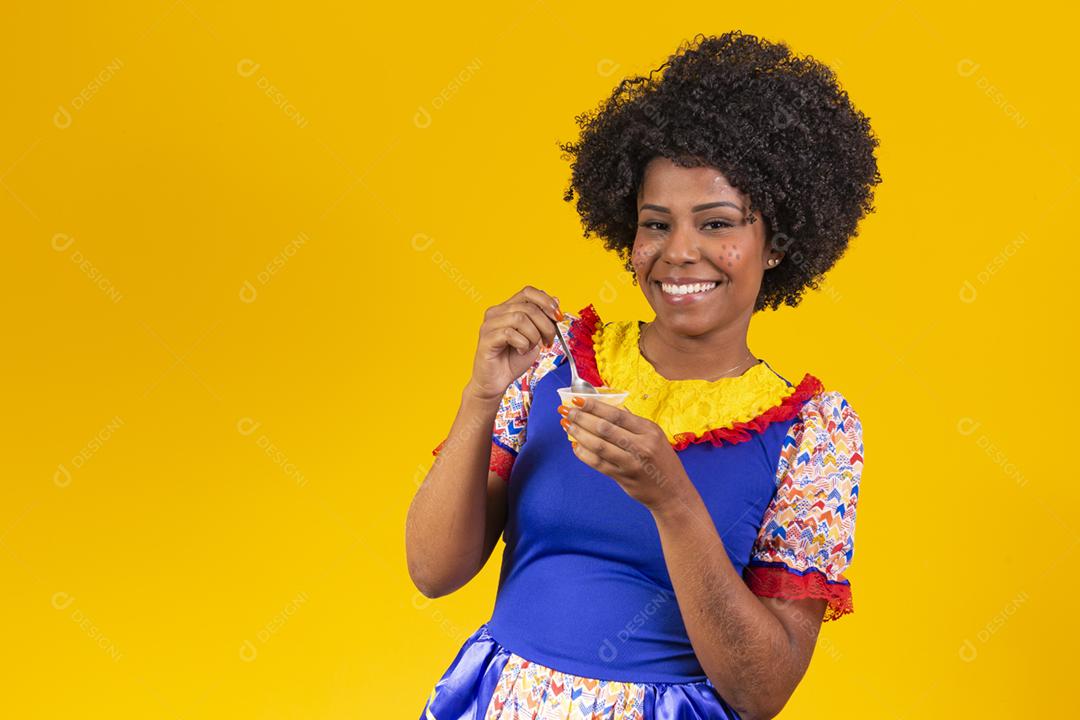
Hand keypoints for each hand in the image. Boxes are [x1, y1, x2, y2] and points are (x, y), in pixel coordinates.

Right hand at [466, 285, 561, 402]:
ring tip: (531, 347)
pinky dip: (522, 344)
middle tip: (548, 341)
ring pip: (520, 318)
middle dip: (546, 325)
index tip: (557, 317)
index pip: (528, 291)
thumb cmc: (513, 360)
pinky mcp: (486, 338)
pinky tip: (520, 352)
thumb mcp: (535, 337)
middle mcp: (496, 312)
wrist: (497, 382)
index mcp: (507, 308)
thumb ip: (543, 319)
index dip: (546, 301)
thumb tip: (556, 300)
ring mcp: (489, 324)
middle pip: (528, 306)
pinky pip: (510, 333)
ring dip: (533, 336)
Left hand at [559, 396, 691, 512]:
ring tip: (567, 425)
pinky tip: (575, 446)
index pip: (617, 415)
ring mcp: (631, 463)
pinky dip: (584, 454)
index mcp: (649, 430)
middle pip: (604, 428)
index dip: (595, 406)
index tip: (578, 400)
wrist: (672, 492)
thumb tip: (607, 406)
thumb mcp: (655, 436)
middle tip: (568, 411)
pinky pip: (598, 463)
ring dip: (579, 434)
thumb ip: (633, 423)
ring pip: (598, 445)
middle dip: (582, 418)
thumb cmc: (662, 461)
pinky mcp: (623, 477)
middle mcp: (641, 445)